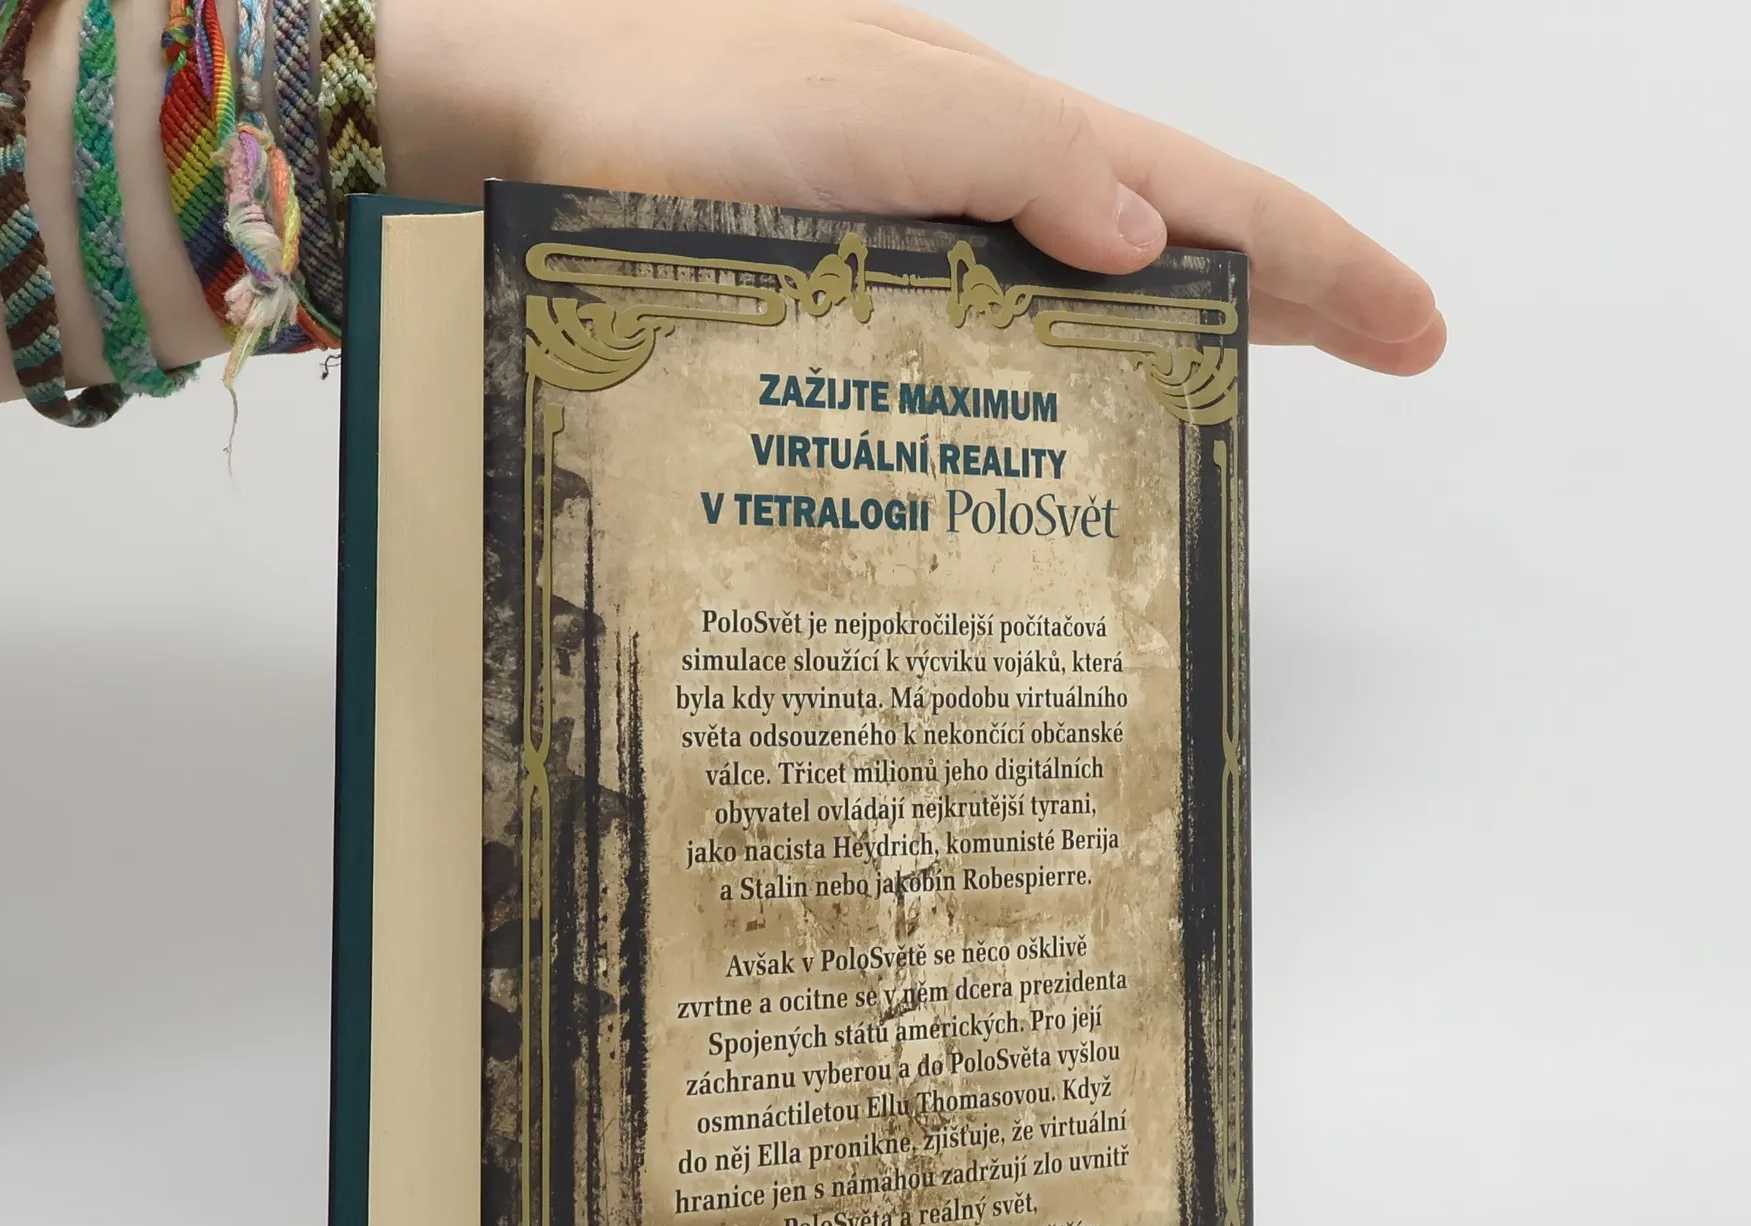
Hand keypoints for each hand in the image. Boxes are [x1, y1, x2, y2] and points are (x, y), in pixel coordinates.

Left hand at [383, 0, 1444, 375]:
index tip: (1417, 332)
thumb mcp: (865, 115)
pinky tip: (1045, 421)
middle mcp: (963, 185)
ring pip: (1070, 297)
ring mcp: (901, 241)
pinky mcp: (832, 292)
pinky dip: (1038, 379)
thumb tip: (1142, 232)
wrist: (501, 126)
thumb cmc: (664, 113)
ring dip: (1166, 339)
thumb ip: (1010, 162)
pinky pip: (972, 340)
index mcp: (998, 134)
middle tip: (1378, 361)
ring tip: (1243, 398)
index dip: (1316, 263)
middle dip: (1276, 296)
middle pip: (1159, 240)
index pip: (1201, 195)